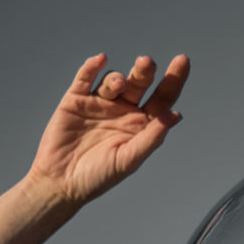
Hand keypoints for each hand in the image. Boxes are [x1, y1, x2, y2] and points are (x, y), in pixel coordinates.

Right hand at [26, 53, 188, 205]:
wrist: (60, 183)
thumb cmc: (98, 177)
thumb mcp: (129, 159)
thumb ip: (151, 137)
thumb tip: (175, 115)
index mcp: (141, 124)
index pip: (163, 97)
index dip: (174, 79)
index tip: (183, 60)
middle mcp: (123, 110)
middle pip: (140, 83)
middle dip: (145, 71)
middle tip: (146, 63)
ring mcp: (100, 103)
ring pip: (114, 80)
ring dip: (118, 77)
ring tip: (118, 84)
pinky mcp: (76, 100)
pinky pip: (85, 78)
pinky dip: (91, 67)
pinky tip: (100, 60)